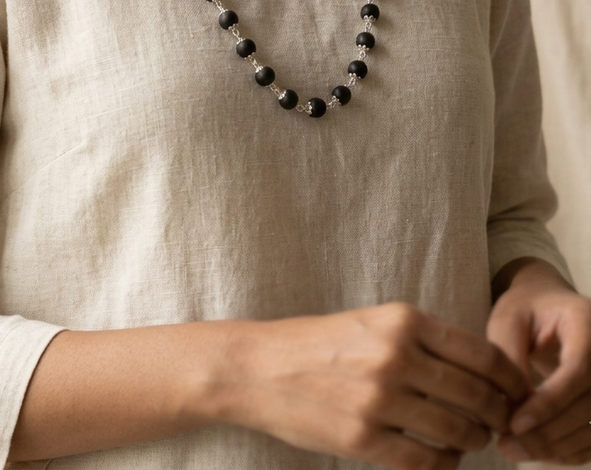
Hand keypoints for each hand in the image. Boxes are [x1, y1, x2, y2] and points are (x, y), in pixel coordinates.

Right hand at [220, 302, 527, 469]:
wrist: (260, 367)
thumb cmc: (317, 343)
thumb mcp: (370, 321)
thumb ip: (420, 339)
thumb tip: (479, 371)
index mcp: (401, 320)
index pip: (480, 353)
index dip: (510, 378)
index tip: (516, 391)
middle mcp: (395, 356)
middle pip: (476, 395)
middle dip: (498, 414)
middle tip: (500, 422)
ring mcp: (379, 399)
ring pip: (456, 430)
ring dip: (474, 440)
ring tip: (471, 439)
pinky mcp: (363, 438)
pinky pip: (426, 460)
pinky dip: (445, 463)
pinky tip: (442, 456)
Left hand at [486, 259, 590, 464]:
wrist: (549, 306)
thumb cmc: (525, 310)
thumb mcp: (509, 320)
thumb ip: (510, 357)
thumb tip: (512, 406)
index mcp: (587, 322)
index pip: (578, 371)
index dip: (549, 403)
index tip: (514, 424)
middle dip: (548, 431)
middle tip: (507, 444)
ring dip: (557, 447)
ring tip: (514, 450)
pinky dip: (570, 450)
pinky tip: (538, 451)